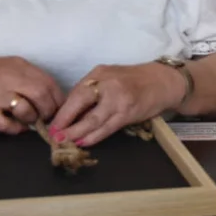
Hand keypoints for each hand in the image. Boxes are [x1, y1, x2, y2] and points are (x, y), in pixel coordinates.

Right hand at [0, 55, 64, 133]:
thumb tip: (51, 98)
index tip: (58, 108)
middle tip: (45, 118)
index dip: (58, 99)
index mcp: (20, 66)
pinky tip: (15, 126)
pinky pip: (6, 124)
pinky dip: (15, 129)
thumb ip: (30, 78)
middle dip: (48, 111)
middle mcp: (10, 77)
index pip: (49, 83)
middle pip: (41, 95)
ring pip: (26, 110)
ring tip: (29, 120)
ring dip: (32, 119)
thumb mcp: (11, 66)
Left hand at [50, 63, 186, 146]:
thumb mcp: (111, 78)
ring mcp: (119, 99)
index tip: (51, 124)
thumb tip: (71, 114)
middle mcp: (107, 84)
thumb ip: (93, 92)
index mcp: (99, 73)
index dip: (62, 111)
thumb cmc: (135, 81)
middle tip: (53, 136)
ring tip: (64, 142)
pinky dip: (93, 137)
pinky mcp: (128, 112)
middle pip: (79, 103)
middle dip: (64, 122)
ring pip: (92, 119)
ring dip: (76, 133)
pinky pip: (106, 128)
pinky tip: (83, 142)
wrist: (163, 82)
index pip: (75, 93)